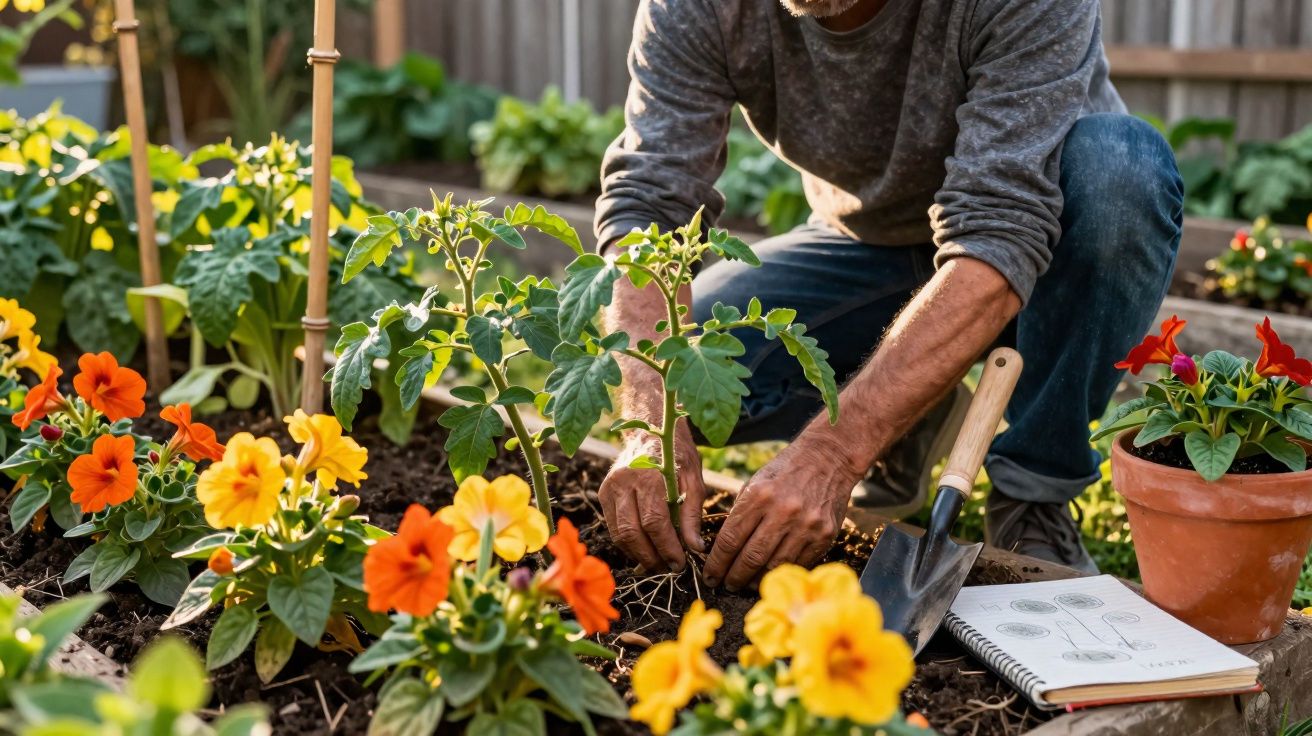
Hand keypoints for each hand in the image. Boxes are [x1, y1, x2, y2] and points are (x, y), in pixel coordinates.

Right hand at [599, 422, 707, 571]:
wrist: (651, 429)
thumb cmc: (677, 455)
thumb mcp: (694, 480)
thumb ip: (693, 515)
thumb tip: (695, 548)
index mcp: (648, 475)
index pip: (654, 522)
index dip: (666, 547)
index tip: (679, 563)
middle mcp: (624, 481)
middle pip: (632, 532)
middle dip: (651, 557)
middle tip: (668, 568)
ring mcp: (610, 487)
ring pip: (619, 534)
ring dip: (638, 555)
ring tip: (657, 563)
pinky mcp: (603, 493)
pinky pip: (614, 527)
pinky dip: (629, 543)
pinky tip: (645, 549)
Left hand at [703, 433, 861, 589]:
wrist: (829, 458)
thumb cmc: (785, 471)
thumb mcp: (756, 483)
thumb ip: (741, 514)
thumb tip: (724, 549)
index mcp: (759, 496)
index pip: (730, 540)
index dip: (717, 563)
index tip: (709, 576)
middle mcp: (783, 511)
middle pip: (751, 558)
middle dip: (734, 577)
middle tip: (725, 585)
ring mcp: (806, 525)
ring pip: (774, 566)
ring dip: (757, 581)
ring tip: (746, 585)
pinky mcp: (824, 535)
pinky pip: (798, 563)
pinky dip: (782, 572)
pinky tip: (771, 574)